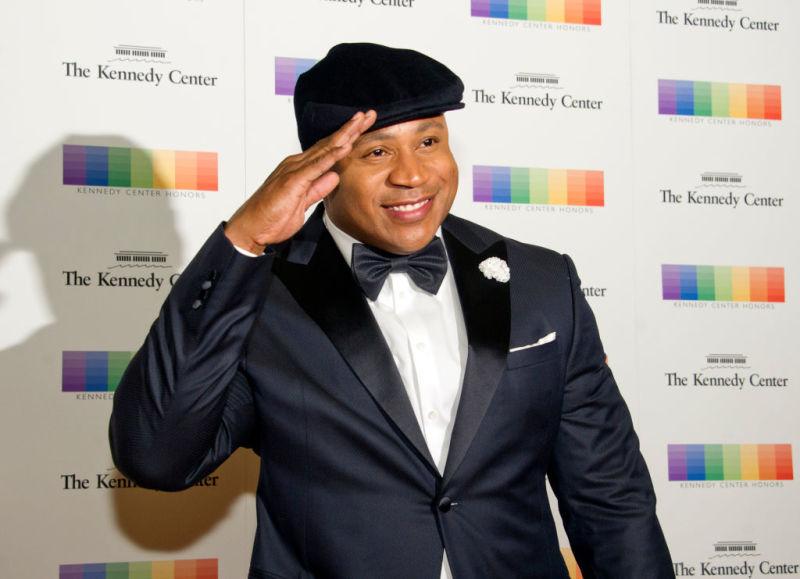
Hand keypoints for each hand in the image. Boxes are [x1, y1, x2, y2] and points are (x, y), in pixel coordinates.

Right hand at [225, 110, 376, 253]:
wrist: (251, 228)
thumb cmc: (272, 217)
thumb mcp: (303, 203)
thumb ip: (318, 188)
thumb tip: (334, 176)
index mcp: (300, 169)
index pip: (328, 150)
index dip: (347, 138)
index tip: (362, 128)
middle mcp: (297, 164)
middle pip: (329, 143)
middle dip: (351, 129)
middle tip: (369, 114)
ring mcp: (295, 170)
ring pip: (324, 149)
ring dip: (344, 135)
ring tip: (360, 122)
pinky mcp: (293, 181)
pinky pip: (316, 166)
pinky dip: (331, 156)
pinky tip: (344, 147)